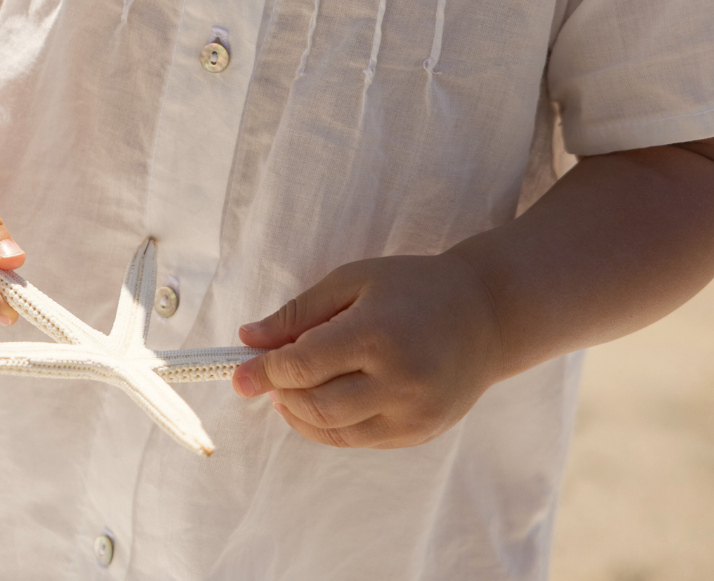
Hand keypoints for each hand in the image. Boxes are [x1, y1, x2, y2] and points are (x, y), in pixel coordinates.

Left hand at [232, 252, 503, 447]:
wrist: (486, 315)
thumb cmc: (412, 287)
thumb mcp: (352, 281)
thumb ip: (299, 313)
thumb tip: (248, 339)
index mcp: (376, 334)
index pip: (303, 366)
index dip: (264, 372)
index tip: (238, 374)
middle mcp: (397, 381)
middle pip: (316, 406)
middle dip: (280, 395)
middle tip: (265, 379)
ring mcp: (412, 414)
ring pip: (335, 432)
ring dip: (300, 416)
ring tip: (290, 391)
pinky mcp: (419, 434)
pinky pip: (360, 441)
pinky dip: (331, 427)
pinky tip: (322, 402)